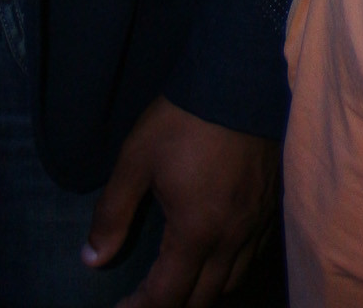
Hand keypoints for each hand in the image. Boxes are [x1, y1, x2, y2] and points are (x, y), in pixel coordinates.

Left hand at [84, 97, 277, 307]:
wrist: (239, 77)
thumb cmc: (183, 119)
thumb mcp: (136, 160)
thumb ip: (113, 213)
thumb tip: (91, 259)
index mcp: (196, 232)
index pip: (167, 296)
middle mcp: (231, 239)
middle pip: (203, 300)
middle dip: (171, 307)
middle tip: (144, 301)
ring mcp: (256, 224)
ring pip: (231, 283)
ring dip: (202, 294)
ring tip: (178, 287)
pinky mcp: (270, 207)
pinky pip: (251, 258)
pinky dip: (228, 271)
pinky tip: (215, 257)